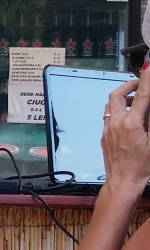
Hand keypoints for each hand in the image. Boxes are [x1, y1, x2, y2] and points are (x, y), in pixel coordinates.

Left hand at [102, 69, 149, 189]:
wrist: (123, 182)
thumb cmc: (143, 165)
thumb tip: (148, 106)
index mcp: (131, 124)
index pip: (141, 96)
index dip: (146, 80)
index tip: (149, 67)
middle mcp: (115, 124)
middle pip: (116, 95)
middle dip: (128, 86)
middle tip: (140, 85)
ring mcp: (107, 130)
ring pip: (110, 105)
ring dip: (122, 98)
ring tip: (136, 101)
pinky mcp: (104, 136)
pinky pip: (109, 116)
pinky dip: (119, 110)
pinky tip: (129, 117)